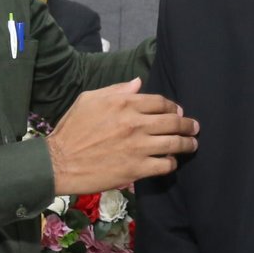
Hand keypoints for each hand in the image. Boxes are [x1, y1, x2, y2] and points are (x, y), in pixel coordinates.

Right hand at [47, 78, 197, 194]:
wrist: (59, 162)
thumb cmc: (71, 129)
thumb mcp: (89, 99)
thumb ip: (116, 90)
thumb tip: (138, 83)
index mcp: (124, 103)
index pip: (160, 102)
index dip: (173, 106)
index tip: (178, 111)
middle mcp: (135, 123)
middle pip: (173, 121)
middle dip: (188, 124)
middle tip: (194, 128)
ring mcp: (138, 147)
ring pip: (174, 143)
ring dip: (187, 144)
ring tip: (192, 144)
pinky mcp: (136, 169)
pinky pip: (165, 165)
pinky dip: (172, 163)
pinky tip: (171, 162)